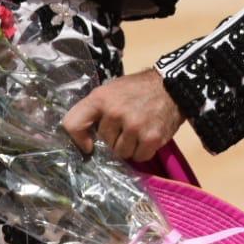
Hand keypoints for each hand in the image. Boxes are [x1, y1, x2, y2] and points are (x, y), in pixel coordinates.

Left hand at [62, 69, 184, 162]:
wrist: (170, 87)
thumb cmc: (136, 89)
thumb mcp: (110, 91)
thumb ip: (94, 111)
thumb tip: (83, 139)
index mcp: (99, 99)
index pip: (72, 124)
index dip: (77, 138)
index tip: (88, 144)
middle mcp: (114, 112)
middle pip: (103, 143)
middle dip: (113, 139)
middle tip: (125, 126)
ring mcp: (133, 126)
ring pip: (121, 153)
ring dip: (128, 147)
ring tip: (137, 131)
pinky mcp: (151, 138)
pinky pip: (139, 157)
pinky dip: (143, 151)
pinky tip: (147, 136)